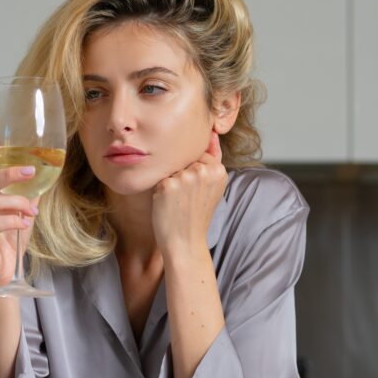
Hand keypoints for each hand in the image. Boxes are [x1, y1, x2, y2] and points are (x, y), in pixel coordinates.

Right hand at [0, 137, 39, 287]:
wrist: (3, 272)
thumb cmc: (9, 241)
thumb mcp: (21, 213)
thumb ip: (27, 194)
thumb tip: (45, 175)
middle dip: (10, 175)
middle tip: (30, 172)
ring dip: (18, 204)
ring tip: (32, 211)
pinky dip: (13, 220)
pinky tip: (24, 223)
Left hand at [151, 131, 227, 254]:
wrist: (186, 243)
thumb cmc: (195, 215)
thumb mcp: (211, 187)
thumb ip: (213, 160)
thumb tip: (212, 133)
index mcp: (219, 170)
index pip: (197, 156)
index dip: (191, 174)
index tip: (195, 194)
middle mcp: (205, 171)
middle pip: (183, 160)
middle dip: (180, 177)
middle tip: (185, 200)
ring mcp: (186, 177)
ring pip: (170, 168)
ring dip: (169, 183)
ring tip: (177, 202)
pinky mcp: (168, 185)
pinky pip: (158, 178)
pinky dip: (159, 191)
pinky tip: (167, 204)